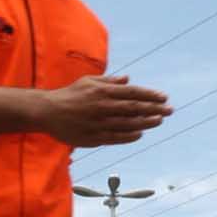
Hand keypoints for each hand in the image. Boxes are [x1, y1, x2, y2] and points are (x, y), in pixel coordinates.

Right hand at [37, 74, 170, 146]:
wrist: (47, 112)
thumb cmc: (69, 95)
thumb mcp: (89, 82)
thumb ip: (110, 81)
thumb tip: (128, 79)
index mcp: (102, 91)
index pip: (132, 93)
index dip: (150, 95)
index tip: (164, 98)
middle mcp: (103, 106)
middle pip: (134, 108)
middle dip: (154, 109)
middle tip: (169, 110)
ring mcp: (98, 123)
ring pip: (128, 124)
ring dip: (146, 122)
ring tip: (159, 121)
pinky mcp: (93, 137)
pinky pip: (116, 138)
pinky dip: (130, 136)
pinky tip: (141, 133)